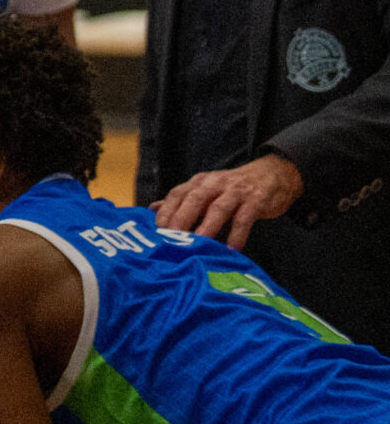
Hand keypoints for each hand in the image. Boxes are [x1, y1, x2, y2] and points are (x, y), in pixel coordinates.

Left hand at [154, 152, 302, 248]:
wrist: (273, 174)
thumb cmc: (233, 188)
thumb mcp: (207, 191)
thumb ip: (181, 202)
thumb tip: (151, 209)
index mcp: (199, 182)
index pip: (177, 194)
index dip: (166, 211)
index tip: (155, 230)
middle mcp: (215, 183)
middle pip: (195, 199)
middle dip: (182, 218)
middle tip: (172, 238)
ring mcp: (236, 191)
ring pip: (219, 208)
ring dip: (208, 226)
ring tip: (200, 244)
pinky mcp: (256, 200)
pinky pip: (245, 218)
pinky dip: (237, 234)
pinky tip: (232, 249)